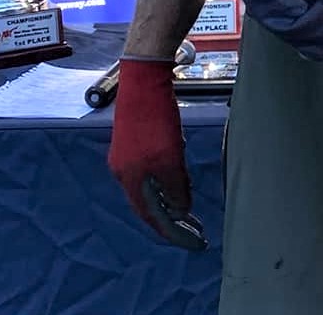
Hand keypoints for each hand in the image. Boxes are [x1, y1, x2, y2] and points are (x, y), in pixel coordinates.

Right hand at [108, 58, 203, 248]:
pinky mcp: (135, 141)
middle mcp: (124, 171)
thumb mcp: (169, 158)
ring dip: (172, 202)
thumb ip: (174, 188)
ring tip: (192, 213)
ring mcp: (128, 155)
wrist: (144, 79)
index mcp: (130, 179)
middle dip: (174, 222)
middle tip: (198, 232)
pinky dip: (168, 183)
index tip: (196, 242)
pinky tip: (181, 181)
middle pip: (150, 206)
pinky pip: (153, 171)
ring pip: (152, 189)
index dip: (174, 233)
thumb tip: (180, 212)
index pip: (152, 217)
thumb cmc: (156, 119)